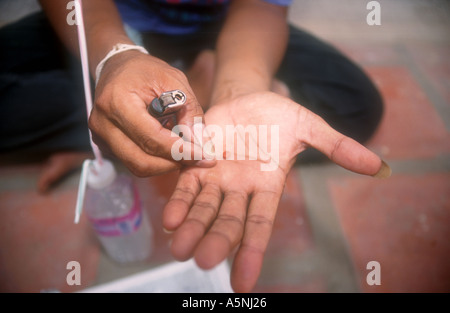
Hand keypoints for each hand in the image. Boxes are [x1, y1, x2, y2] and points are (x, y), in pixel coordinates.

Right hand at [89, 51, 214, 176]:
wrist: (117, 67)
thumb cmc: (145, 71)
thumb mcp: (174, 80)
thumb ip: (190, 110)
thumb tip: (200, 143)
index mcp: (117, 102)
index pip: (151, 138)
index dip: (179, 151)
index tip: (203, 155)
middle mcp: (103, 123)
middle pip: (142, 161)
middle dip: (173, 163)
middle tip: (197, 159)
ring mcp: (100, 136)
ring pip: (137, 166)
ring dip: (165, 164)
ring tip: (183, 150)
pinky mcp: (104, 145)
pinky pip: (133, 162)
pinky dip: (155, 160)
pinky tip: (168, 145)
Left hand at [162, 91, 388, 291]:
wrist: (248, 99)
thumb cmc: (279, 117)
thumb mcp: (310, 127)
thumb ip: (337, 147)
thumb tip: (380, 167)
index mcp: (267, 187)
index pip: (261, 225)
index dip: (253, 252)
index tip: (243, 282)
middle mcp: (240, 189)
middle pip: (229, 221)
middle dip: (218, 241)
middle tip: (204, 262)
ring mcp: (217, 177)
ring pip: (204, 208)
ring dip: (192, 228)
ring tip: (179, 248)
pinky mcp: (196, 162)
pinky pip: (186, 185)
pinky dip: (179, 202)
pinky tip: (170, 218)